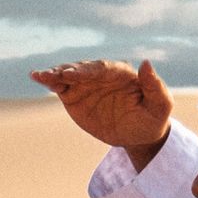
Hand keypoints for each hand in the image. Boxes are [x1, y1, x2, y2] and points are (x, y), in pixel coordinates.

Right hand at [35, 56, 175, 160]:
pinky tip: (37, 77)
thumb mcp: (160, 105)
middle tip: (56, 74)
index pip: (102, 68)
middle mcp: (100, 75)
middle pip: (82, 69)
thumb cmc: (152, 118)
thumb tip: (146, 62)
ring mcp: (86, 84)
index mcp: (121, 73)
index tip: (74, 73)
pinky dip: (49, 81)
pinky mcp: (74, 96)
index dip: (88, 70)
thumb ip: (155, 85)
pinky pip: (60, 86)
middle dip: (68, 71)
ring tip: (40, 75)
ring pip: (68, 75)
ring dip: (54, 74)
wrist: (138, 135)